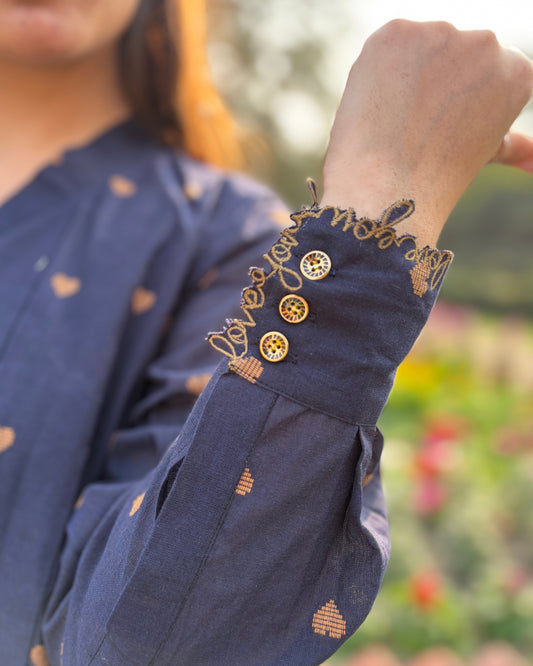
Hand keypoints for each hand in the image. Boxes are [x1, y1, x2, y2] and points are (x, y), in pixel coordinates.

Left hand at [322, 20, 532, 245]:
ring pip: (419, 46)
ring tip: (398, 116)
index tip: (445, 126)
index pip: (485, 69)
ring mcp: (442, 32)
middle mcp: (487, 43)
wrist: (388, 185)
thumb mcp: (483, 152)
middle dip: (435, 81)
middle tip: (418, 125)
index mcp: (517, 70)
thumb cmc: (436, 176)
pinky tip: (379, 101)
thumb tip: (532, 159)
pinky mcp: (398, 31)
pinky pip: (387, 45)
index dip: (459, 100)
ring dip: (407, 73)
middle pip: (452, 52)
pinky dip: (378, 69)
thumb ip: (509, 142)